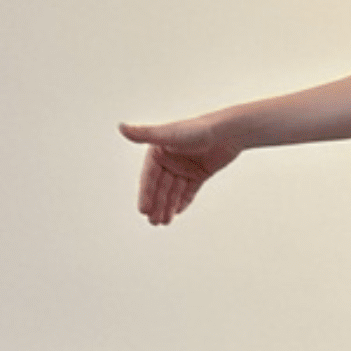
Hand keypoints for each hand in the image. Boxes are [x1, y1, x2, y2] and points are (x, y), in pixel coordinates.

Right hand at [120, 118, 241, 224]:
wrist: (228, 132)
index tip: (143, 210)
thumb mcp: (168, 134)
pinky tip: (176, 213)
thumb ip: (145, 134)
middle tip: (153, 222)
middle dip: (157, 204)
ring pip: (174, 190)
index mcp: (159, 150)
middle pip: (161, 186)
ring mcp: (185, 166)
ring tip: (163, 222)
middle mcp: (170, 159)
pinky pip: (188, 190)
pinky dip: (182, 201)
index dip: (146, 194)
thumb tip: (121, 128)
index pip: (149, 177)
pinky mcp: (199, 172)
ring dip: (167, 206)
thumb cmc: (198, 129)